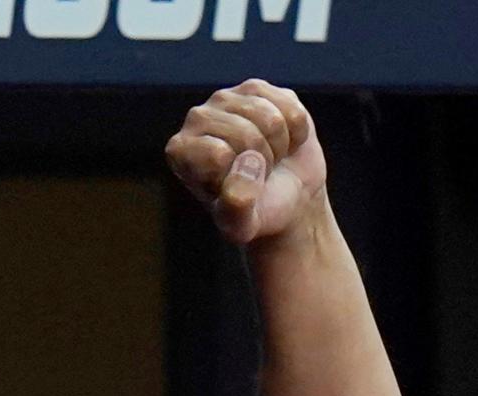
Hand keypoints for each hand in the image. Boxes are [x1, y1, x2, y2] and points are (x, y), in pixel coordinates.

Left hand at [165, 80, 326, 245]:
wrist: (285, 200)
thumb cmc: (256, 213)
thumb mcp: (241, 226)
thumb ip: (235, 209)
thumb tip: (246, 167)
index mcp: (181, 150)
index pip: (220, 154)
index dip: (240, 177)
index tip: (238, 188)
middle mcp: (198, 117)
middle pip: (247, 135)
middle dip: (263, 162)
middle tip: (257, 174)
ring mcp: (229, 98)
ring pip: (271, 119)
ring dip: (279, 147)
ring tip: (268, 159)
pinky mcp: (260, 88)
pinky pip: (292, 110)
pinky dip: (296, 133)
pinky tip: (281, 142)